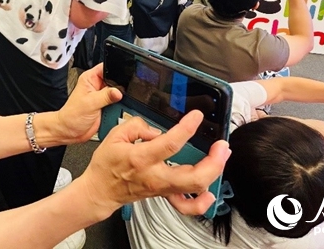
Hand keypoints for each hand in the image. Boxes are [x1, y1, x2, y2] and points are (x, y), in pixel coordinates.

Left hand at [56, 64, 121, 143]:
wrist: (70, 131)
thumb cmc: (72, 115)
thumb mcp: (90, 103)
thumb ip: (106, 96)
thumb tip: (118, 92)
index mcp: (90, 78)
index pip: (106, 67)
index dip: (116, 70)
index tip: (123, 77)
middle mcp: (97, 85)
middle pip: (115, 80)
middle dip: (120, 86)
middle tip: (120, 95)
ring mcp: (102, 96)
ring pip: (118, 92)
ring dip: (120, 98)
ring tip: (116, 105)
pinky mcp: (106, 105)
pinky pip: (118, 103)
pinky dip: (120, 106)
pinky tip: (117, 110)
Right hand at [79, 111, 229, 217]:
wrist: (101, 189)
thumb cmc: (106, 165)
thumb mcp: (115, 135)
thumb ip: (136, 125)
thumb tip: (156, 129)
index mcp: (141, 159)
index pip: (170, 144)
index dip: (187, 128)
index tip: (196, 116)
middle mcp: (155, 176)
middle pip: (193, 176)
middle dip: (214, 161)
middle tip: (222, 145)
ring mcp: (162, 188)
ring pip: (194, 189)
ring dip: (213, 173)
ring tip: (221, 157)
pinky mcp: (164, 194)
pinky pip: (187, 206)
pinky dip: (202, 202)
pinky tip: (210, 192)